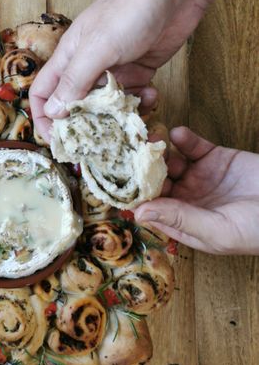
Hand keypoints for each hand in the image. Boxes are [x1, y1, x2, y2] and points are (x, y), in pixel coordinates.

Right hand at [30, 0, 205, 141]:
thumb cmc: (130, 11)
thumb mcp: (97, 48)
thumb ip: (74, 81)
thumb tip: (53, 112)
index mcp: (68, 57)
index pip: (43, 93)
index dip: (43, 117)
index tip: (55, 139)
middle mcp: (87, 66)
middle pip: (74, 104)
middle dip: (84, 124)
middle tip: (98, 141)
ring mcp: (113, 70)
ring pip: (106, 106)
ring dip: (117, 116)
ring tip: (131, 118)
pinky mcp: (138, 71)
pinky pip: (132, 98)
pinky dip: (141, 102)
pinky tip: (152, 95)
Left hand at [134, 127, 258, 254]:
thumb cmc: (258, 230)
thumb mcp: (216, 230)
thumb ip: (179, 218)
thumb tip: (139, 214)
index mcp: (183, 223)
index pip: (150, 208)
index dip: (135, 194)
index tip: (120, 179)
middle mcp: (187, 200)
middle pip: (155, 181)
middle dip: (142, 168)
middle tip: (130, 152)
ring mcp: (200, 178)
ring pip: (169, 161)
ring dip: (159, 151)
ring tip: (151, 139)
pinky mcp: (215, 158)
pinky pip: (193, 146)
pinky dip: (183, 139)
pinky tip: (178, 134)